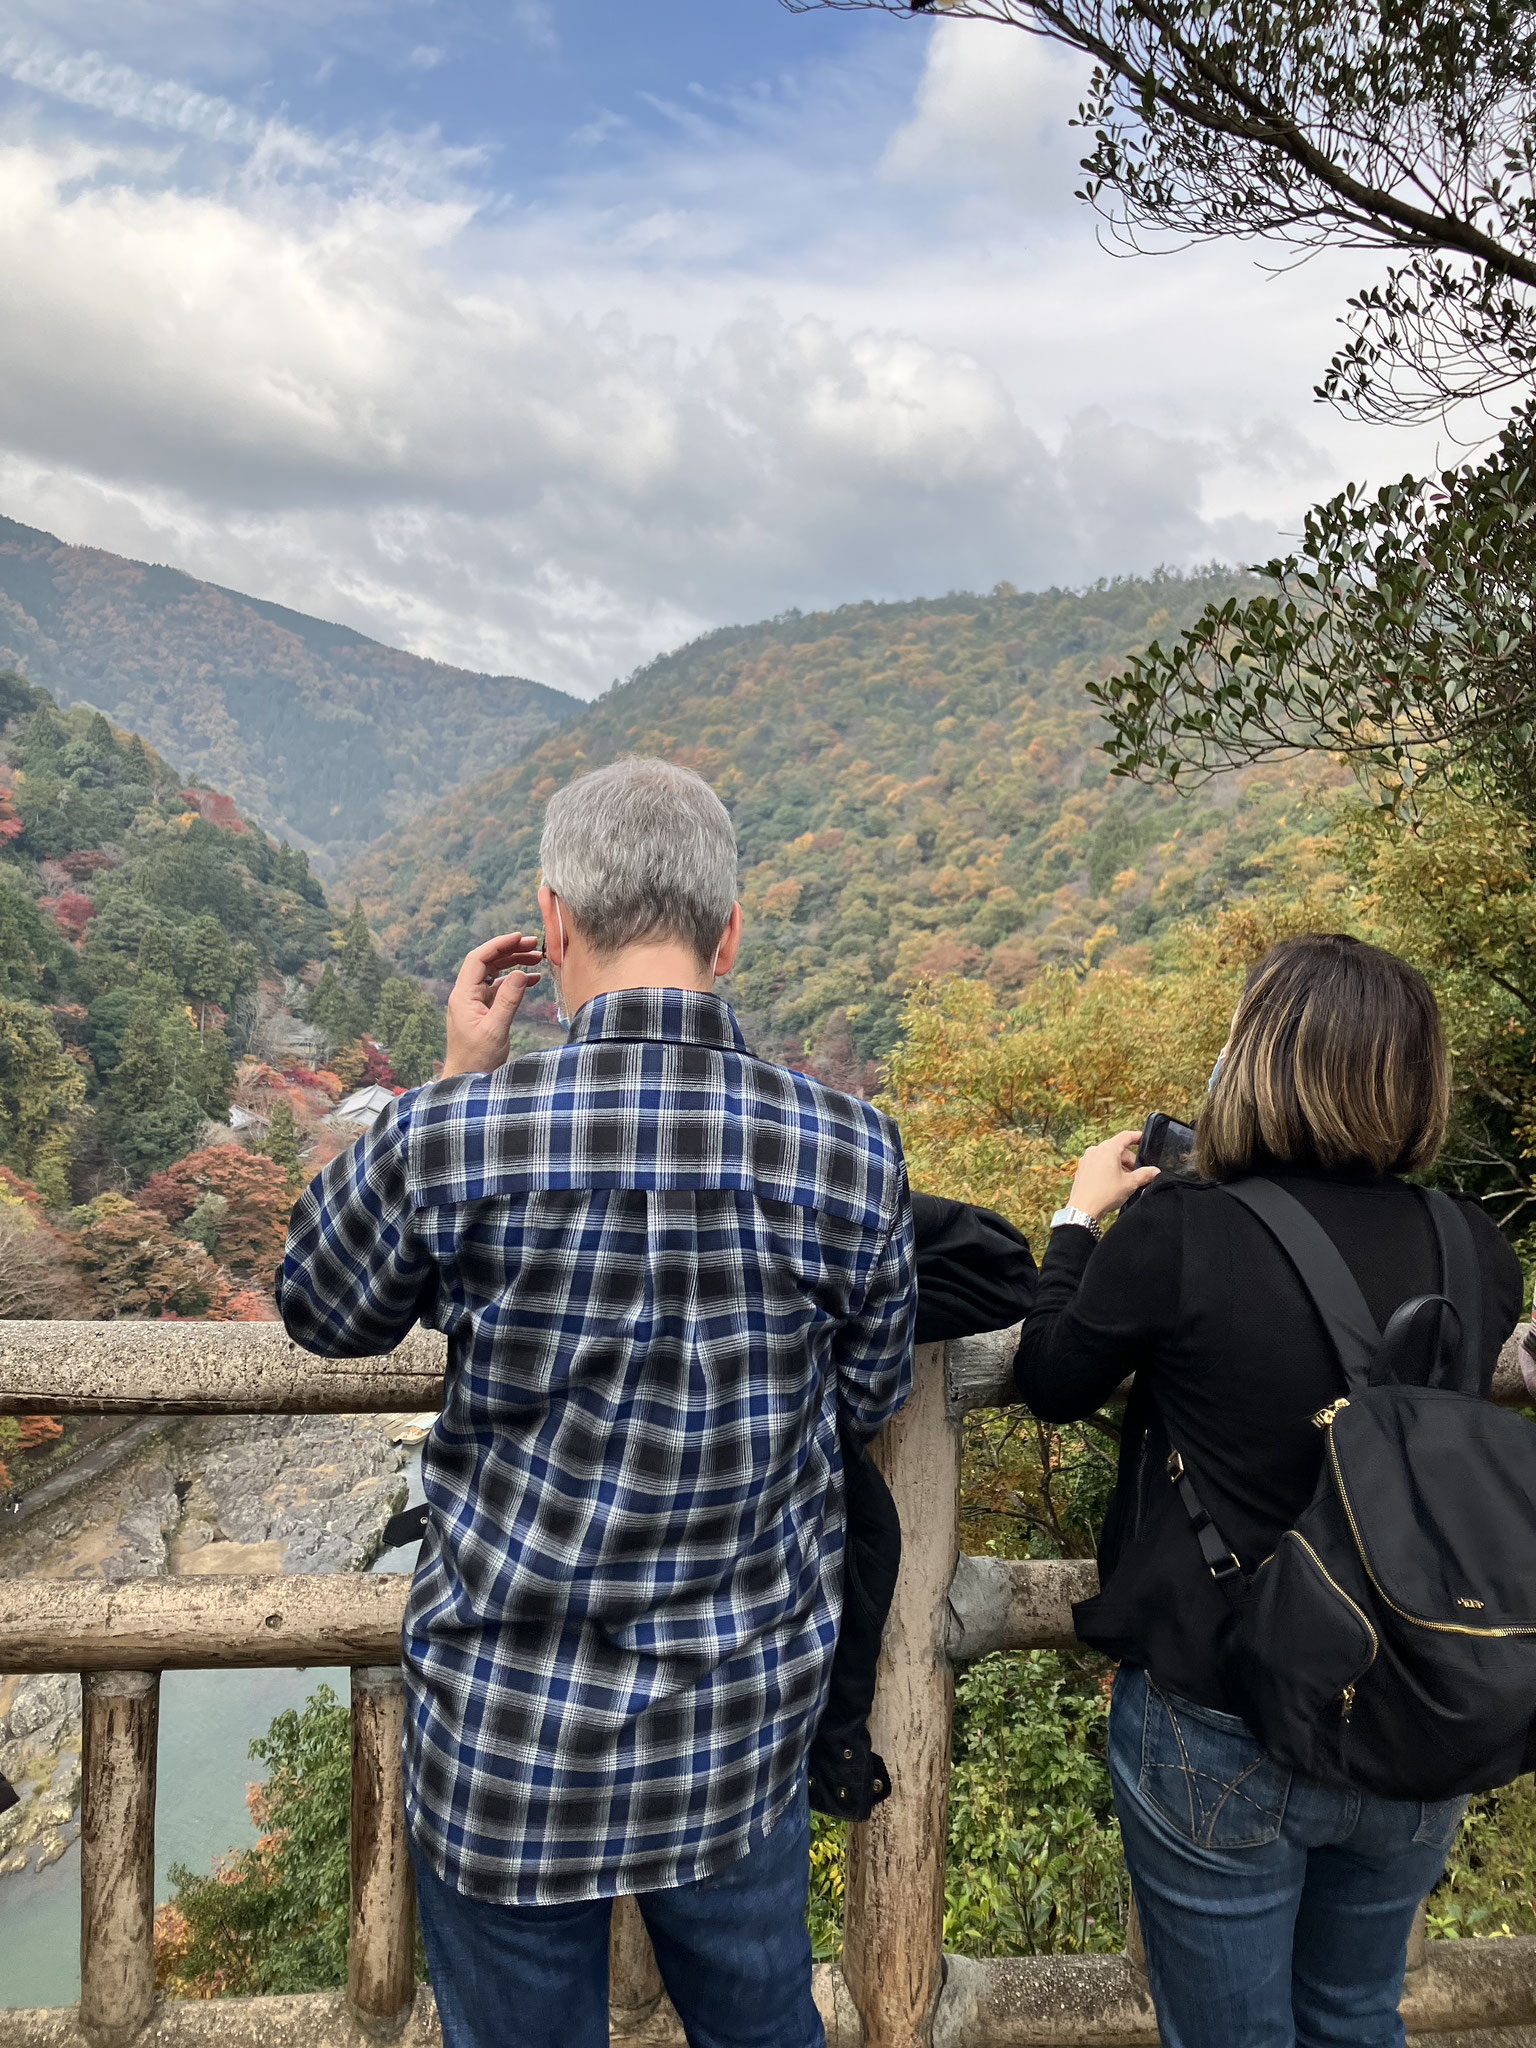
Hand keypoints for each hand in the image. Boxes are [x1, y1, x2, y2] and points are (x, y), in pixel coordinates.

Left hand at [442, 934, 544, 1077]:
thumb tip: (521, 973)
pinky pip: (498, 989)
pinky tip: (532, 980)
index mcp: (463, 996)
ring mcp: (474, 1002)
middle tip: (534, 946)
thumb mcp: (496, 1030)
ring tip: (537, 959)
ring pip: (494, 974)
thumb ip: (508, 1000)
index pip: (478, 959)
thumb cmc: (476, 1059)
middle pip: (487, 962)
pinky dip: (514, 982)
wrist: (466, 1079)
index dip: (498, 945)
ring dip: (514, 964)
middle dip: (510, 951)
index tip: (519, 937)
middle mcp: (466, 995)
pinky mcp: (482, 1010)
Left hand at [1067, 1129, 1160, 1222]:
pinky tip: (1112, 1183)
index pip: (1125, 1136)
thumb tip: (1155, 1171)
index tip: (1142, 1138)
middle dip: (1129, 1160)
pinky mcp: (1082, 1168)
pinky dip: (1107, 1169)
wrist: (1083, 1209)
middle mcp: (1095, 1150)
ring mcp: (1087, 1159)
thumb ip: (1144, 1175)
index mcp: (1107, 1149)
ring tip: (1125, 1181)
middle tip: (1137, 1174)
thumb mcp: (1130, 1184)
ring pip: (1107, 1157)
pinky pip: (1098, 1163)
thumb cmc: (1105, 1194)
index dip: (1136, 1136)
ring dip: (1118, 1165)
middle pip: (1117, 1149)